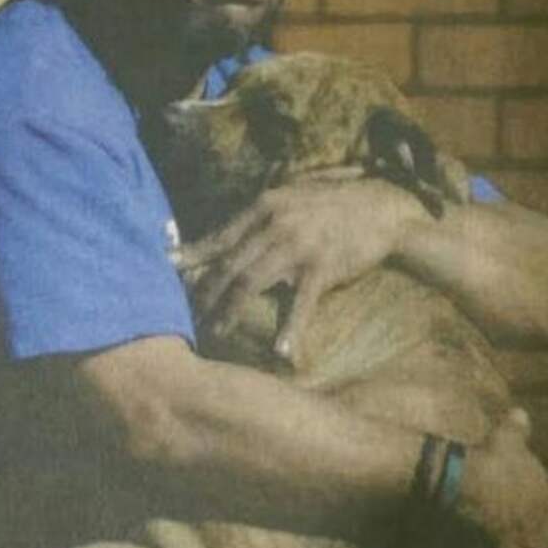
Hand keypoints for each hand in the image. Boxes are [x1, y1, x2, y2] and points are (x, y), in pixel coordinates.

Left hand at [174, 177, 422, 361]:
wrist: (382, 206)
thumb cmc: (332, 204)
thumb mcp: (290, 196)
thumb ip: (259, 214)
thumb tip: (228, 233)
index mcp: (263, 206)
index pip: (218, 237)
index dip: (191, 255)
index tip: (165, 268)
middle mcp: (274, 224)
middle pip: (227, 265)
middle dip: (204, 294)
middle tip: (186, 316)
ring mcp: (297, 246)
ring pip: (250, 284)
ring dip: (229, 312)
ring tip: (214, 333)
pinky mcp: (322, 267)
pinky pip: (299, 303)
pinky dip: (289, 329)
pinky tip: (279, 351)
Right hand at [458, 409, 547, 547]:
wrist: (465, 492)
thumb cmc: (488, 462)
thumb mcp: (504, 440)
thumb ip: (516, 429)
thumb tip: (521, 413)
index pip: (544, 504)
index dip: (522, 499)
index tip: (504, 495)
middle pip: (532, 530)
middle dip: (517, 526)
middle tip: (491, 519)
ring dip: (504, 547)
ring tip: (479, 539)